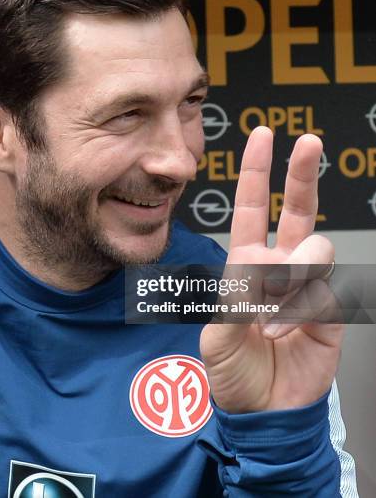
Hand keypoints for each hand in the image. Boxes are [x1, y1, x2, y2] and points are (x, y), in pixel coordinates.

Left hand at [200, 126, 342, 412]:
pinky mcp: (332, 310)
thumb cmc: (234, 370)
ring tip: (272, 317)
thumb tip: (263, 262)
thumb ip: (236, 297)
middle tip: (310, 143)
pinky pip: (323, 293)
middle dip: (301, 174)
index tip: (263, 137)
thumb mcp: (217, 332)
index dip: (256, 173)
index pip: (252, 209)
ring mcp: (308, 287)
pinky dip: (302, 312)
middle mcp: (280, 268)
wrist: (263, 411)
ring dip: (289, 277)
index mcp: (246, 265)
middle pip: (295, 210)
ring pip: (312, 250)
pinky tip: (291, 333)